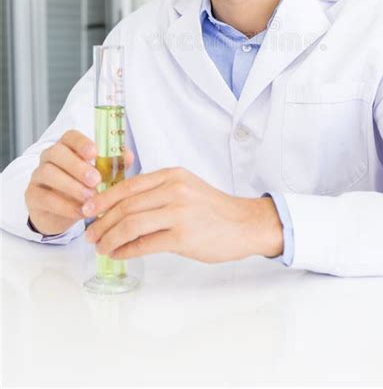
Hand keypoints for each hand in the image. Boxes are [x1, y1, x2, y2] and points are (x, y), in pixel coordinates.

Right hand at [25, 129, 133, 235]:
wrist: (61, 212)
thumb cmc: (82, 187)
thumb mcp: (99, 175)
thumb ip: (112, 164)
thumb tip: (128, 155)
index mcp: (67, 146)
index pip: (70, 136)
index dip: (81, 143)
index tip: (95, 153)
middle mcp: (49, 157)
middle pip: (57, 152)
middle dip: (77, 166)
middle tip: (96, 180)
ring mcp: (38, 175)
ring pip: (48, 173)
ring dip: (71, 186)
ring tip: (90, 198)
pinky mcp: (32, 196)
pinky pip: (45, 197)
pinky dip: (64, 206)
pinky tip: (80, 212)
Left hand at [84, 167, 283, 262]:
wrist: (245, 224)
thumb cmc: (213, 209)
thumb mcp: (185, 188)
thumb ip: (157, 191)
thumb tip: (121, 205)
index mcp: (172, 175)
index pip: (128, 185)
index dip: (103, 199)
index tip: (88, 210)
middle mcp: (174, 190)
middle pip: (125, 205)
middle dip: (101, 222)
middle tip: (90, 234)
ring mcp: (179, 213)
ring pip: (131, 224)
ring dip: (110, 238)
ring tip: (101, 247)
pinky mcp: (183, 237)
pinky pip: (145, 244)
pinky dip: (126, 251)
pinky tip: (119, 254)